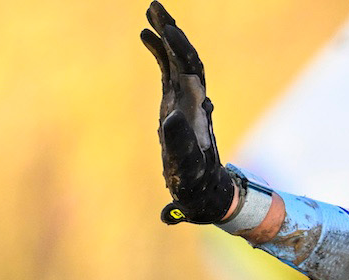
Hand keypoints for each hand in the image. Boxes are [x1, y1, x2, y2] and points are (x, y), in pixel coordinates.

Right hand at [141, 2, 235, 224]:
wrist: (204, 191)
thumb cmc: (196, 182)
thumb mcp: (186, 165)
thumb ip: (179, 143)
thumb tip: (171, 119)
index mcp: (196, 108)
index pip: (191, 69)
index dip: (181, 49)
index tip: (169, 30)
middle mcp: (193, 98)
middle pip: (186, 56)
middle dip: (172, 31)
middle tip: (156, 6)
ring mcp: (184, 99)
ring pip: (177, 59)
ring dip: (166, 34)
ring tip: (150, 10)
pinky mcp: (174, 103)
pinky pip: (167, 70)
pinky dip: (158, 51)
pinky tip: (144, 33)